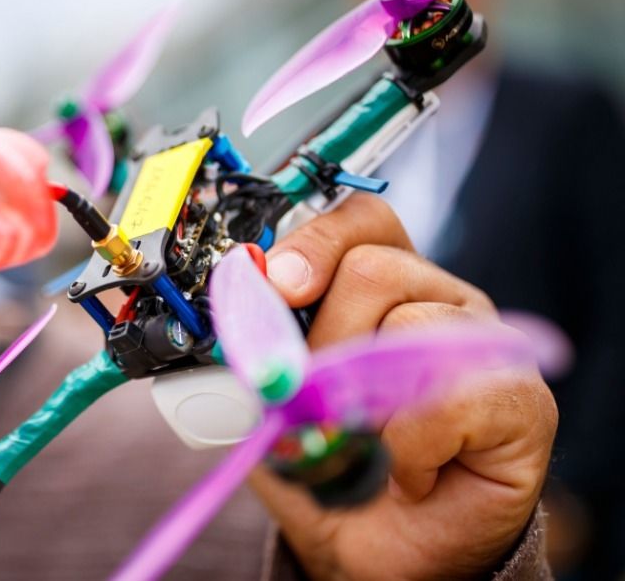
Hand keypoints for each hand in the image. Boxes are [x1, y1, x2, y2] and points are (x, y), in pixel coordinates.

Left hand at [250, 194, 556, 580]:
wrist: (378, 547)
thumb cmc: (334, 462)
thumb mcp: (278, 397)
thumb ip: (264, 351)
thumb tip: (247, 324)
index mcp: (381, 285)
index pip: (360, 221)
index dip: (313, 243)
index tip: (274, 282)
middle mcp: (436, 298)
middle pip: (371, 268)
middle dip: (322, 342)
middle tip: (317, 397)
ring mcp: (483, 344)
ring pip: (409, 324)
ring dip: (363, 398)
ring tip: (365, 439)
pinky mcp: (520, 399)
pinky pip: (447, 398)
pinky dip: (408, 446)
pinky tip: (409, 471)